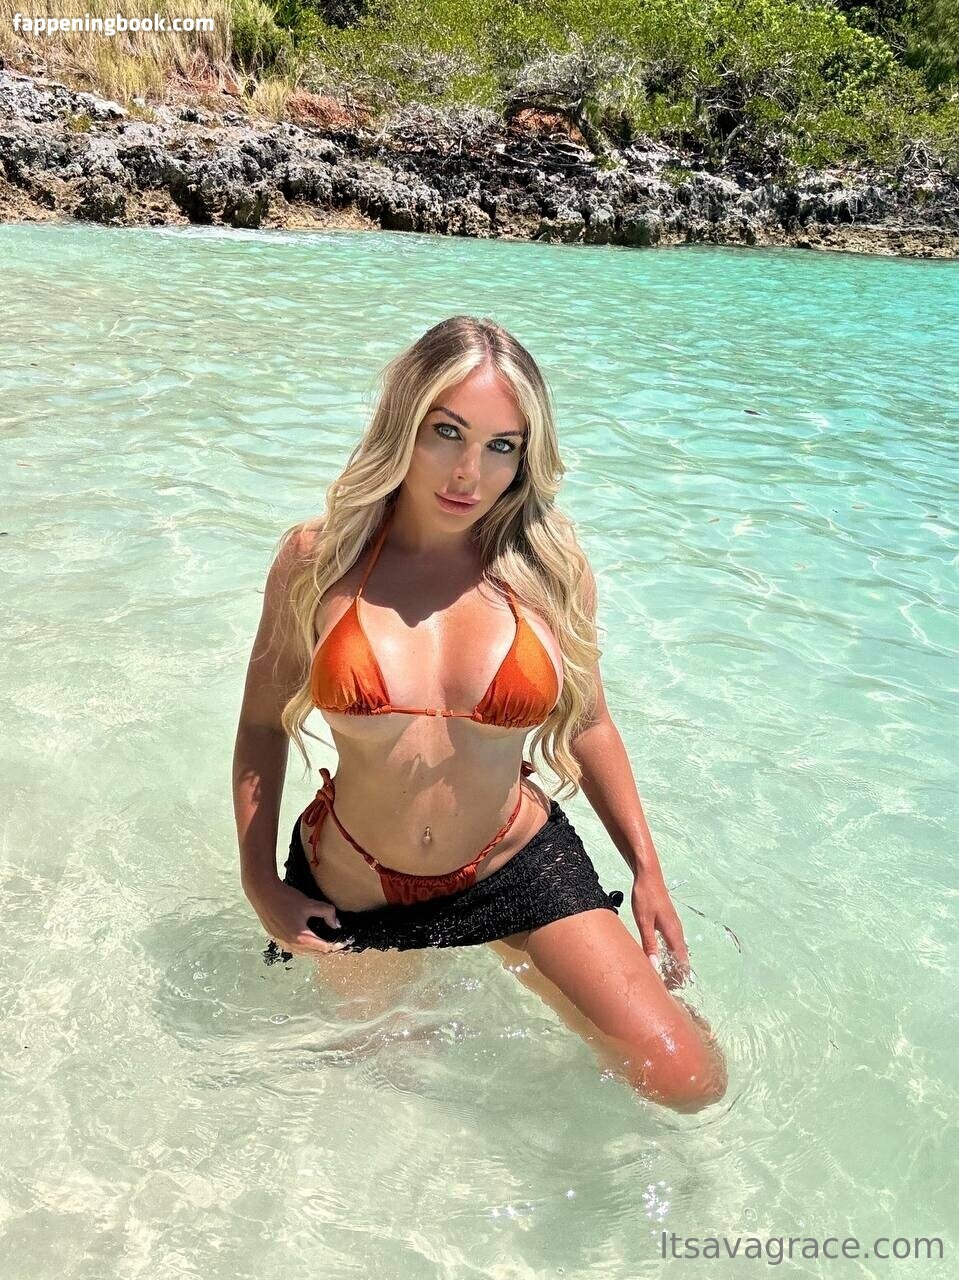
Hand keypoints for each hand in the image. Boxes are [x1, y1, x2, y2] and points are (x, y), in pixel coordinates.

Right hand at [246, 878, 352, 956]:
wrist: (263, 894)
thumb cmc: (286, 898)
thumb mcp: (310, 903)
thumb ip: (327, 912)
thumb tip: (336, 925)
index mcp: (302, 938)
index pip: (324, 949)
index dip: (336, 946)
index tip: (344, 942)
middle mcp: (292, 945)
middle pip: (315, 954)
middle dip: (327, 949)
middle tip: (337, 942)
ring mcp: (283, 944)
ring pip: (305, 953)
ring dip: (316, 949)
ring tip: (325, 941)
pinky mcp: (277, 940)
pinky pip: (295, 949)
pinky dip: (305, 947)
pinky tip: (309, 938)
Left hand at [630, 869, 689, 988]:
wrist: (648, 875)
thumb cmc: (645, 897)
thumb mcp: (644, 921)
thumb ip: (649, 943)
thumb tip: (655, 965)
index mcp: (672, 932)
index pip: (680, 959)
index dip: (679, 974)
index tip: (676, 988)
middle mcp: (676, 929)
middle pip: (681, 955)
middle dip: (678, 971)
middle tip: (673, 987)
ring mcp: (673, 924)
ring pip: (677, 948)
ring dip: (675, 962)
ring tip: (669, 975)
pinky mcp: (668, 920)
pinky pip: (673, 941)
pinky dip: (671, 952)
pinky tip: (663, 955)